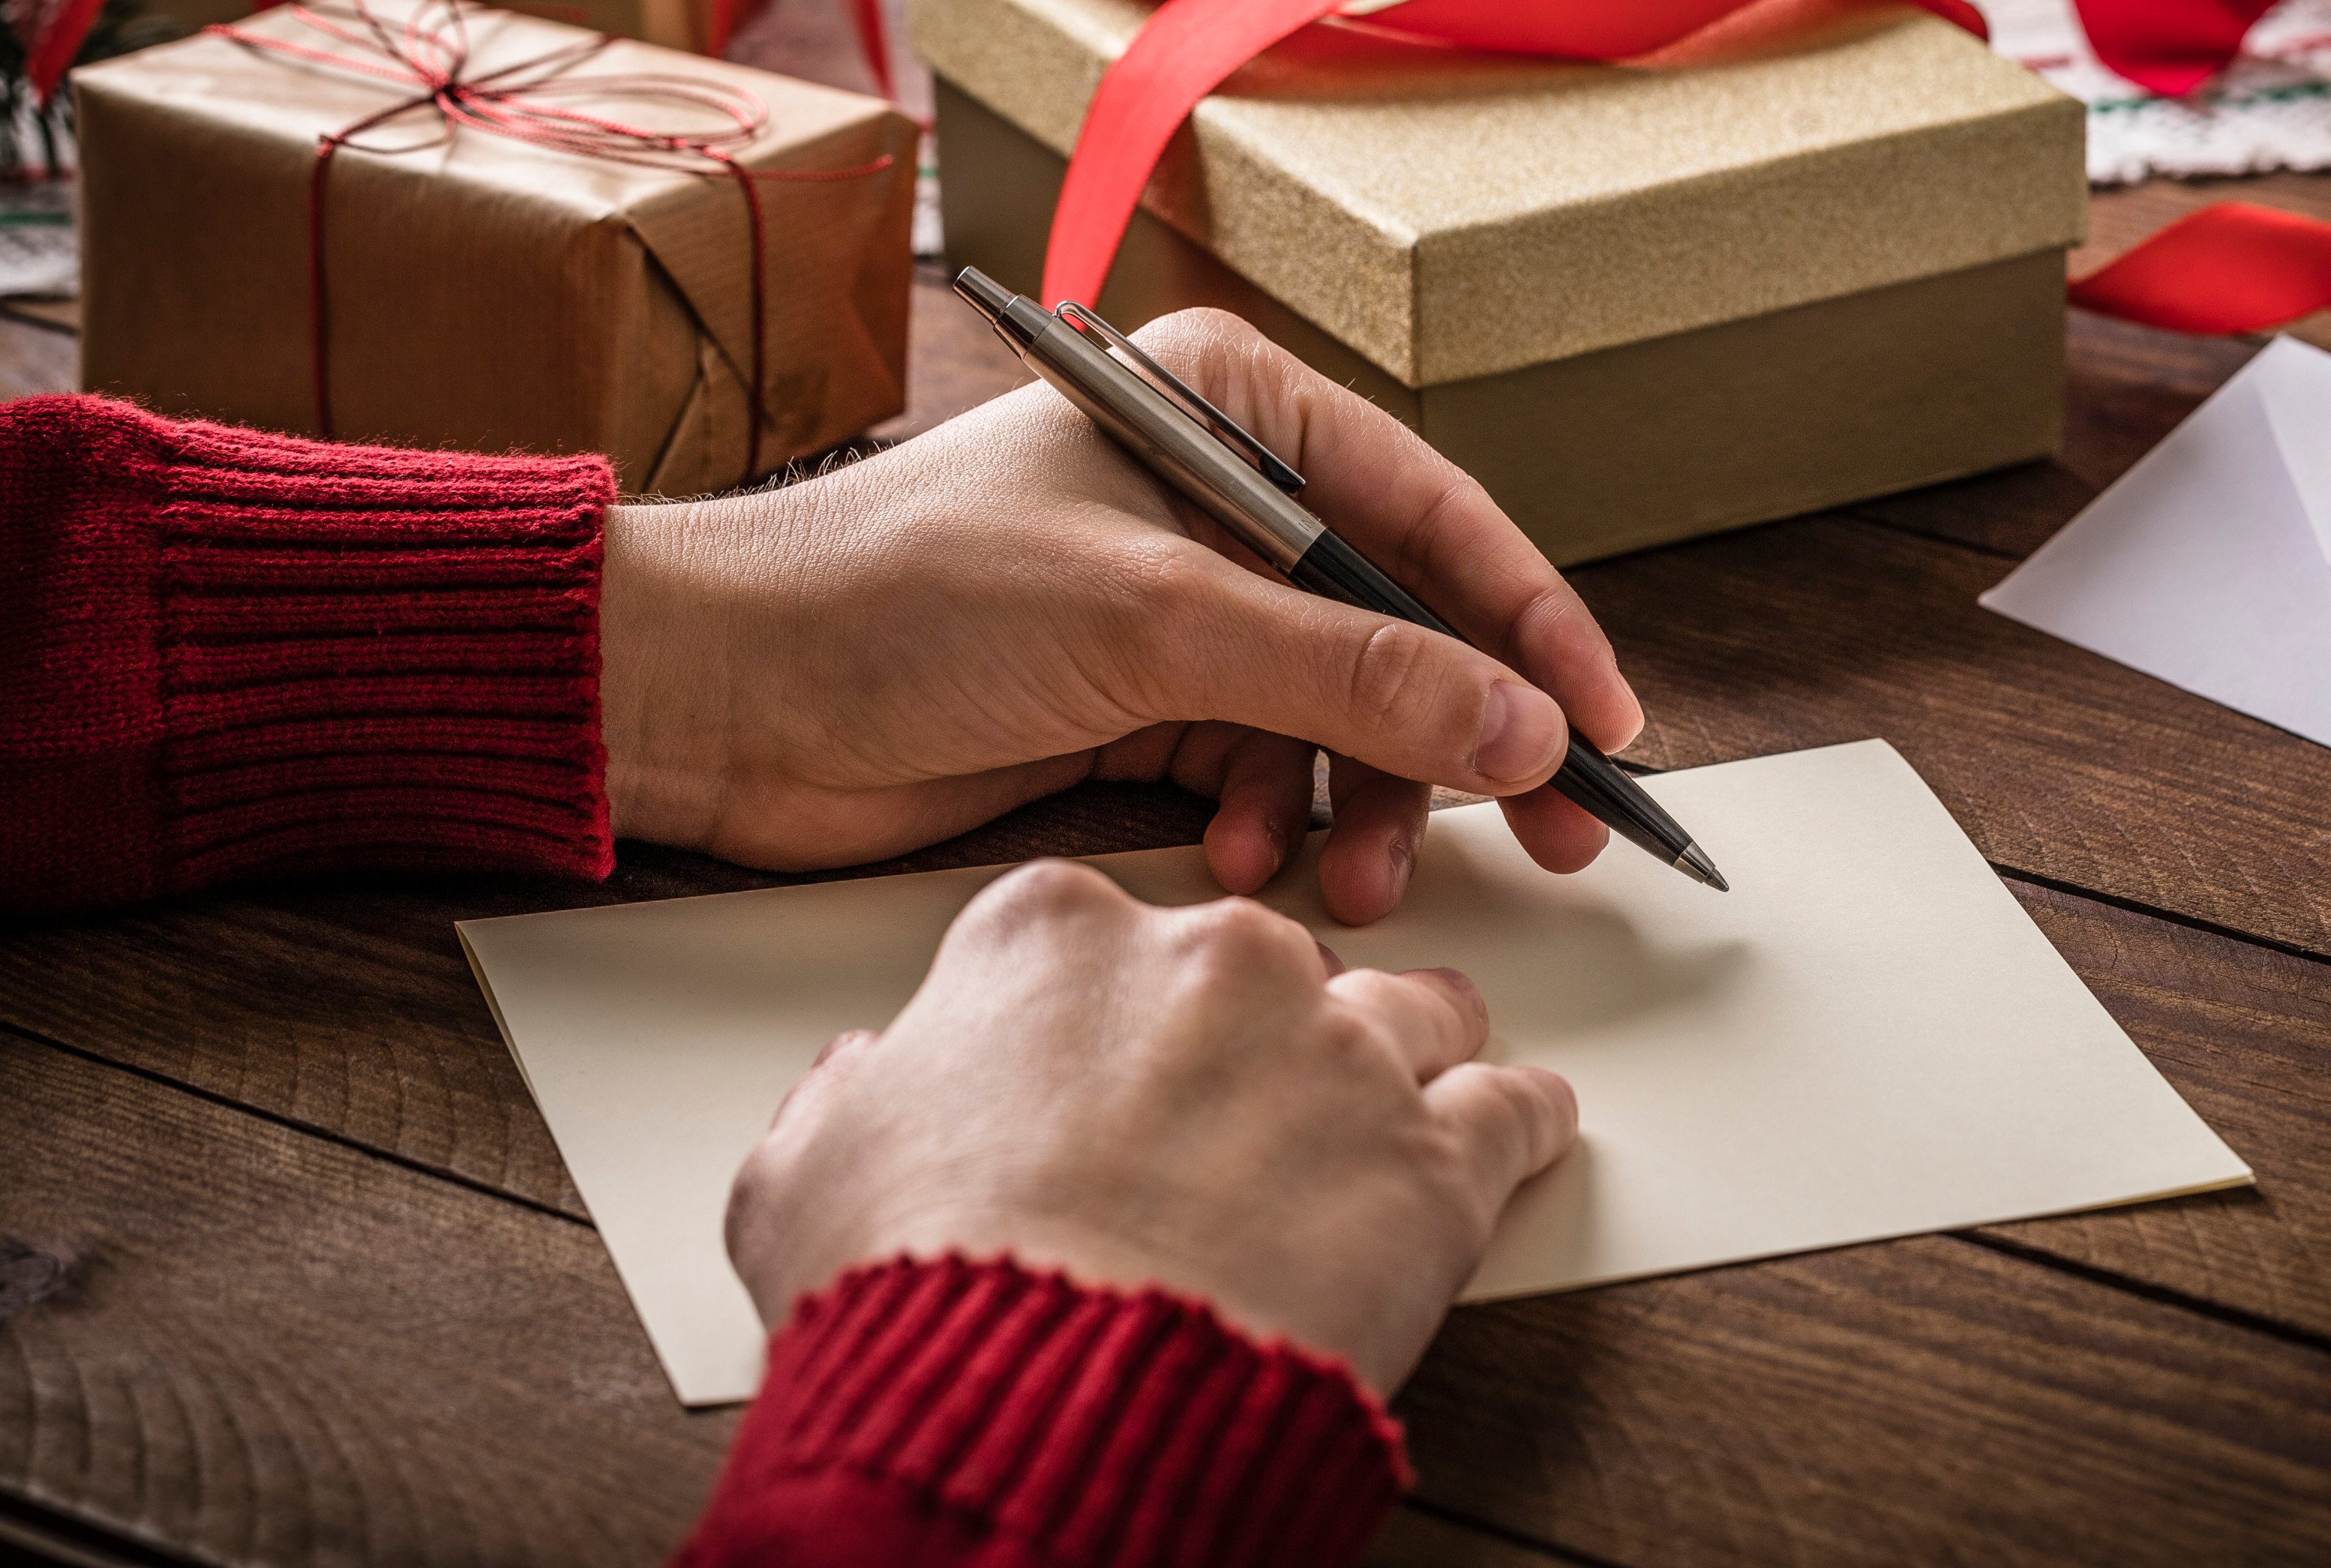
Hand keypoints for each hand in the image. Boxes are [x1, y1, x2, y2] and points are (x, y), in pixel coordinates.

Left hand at [597, 308, 1642, 919]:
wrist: (721, 696)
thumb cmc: (899, 597)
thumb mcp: (1154, 623)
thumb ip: (1349, 677)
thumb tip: (1523, 725)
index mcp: (1231, 408)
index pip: (1434, 517)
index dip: (1534, 626)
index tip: (1608, 729)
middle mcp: (1218, 499)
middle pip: (1404, 628)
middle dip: (1463, 740)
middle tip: (1551, 841)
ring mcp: (1177, 608)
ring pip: (1341, 718)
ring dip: (1358, 804)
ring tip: (1348, 881)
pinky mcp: (1135, 704)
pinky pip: (1264, 771)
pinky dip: (1270, 825)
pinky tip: (1236, 862)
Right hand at [724, 859, 1576, 1392]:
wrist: (1039, 1404)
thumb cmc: (922, 1289)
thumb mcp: (806, 1172)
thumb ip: (846, 1100)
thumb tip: (859, 1084)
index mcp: (1056, 935)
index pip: (1114, 926)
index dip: (1122, 1004)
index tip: (1132, 1049)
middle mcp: (1214, 958)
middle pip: (1277, 958)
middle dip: (1274, 1028)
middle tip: (1257, 1110)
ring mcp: (1338, 1046)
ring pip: (1418, 1007)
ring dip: (1413, 1056)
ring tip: (1405, 1106)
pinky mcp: (1436, 1153)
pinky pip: (1518, 1106)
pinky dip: (1524, 1120)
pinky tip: (1522, 1132)